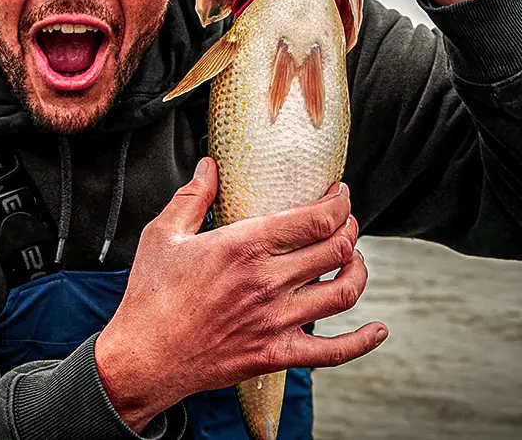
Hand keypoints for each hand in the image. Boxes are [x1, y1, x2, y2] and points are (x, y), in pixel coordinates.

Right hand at [95, 158, 386, 430]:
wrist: (144, 357)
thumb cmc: (150, 294)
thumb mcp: (163, 235)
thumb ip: (192, 197)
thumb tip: (210, 166)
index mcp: (244, 246)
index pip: (316, 219)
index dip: (339, 203)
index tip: (340, 194)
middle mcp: (267, 282)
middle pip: (336, 250)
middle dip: (350, 230)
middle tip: (345, 224)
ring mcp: (276, 321)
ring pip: (343, 293)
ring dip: (358, 272)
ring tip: (353, 260)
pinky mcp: (276, 355)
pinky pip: (333, 352)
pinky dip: (362, 341)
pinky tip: (378, 329)